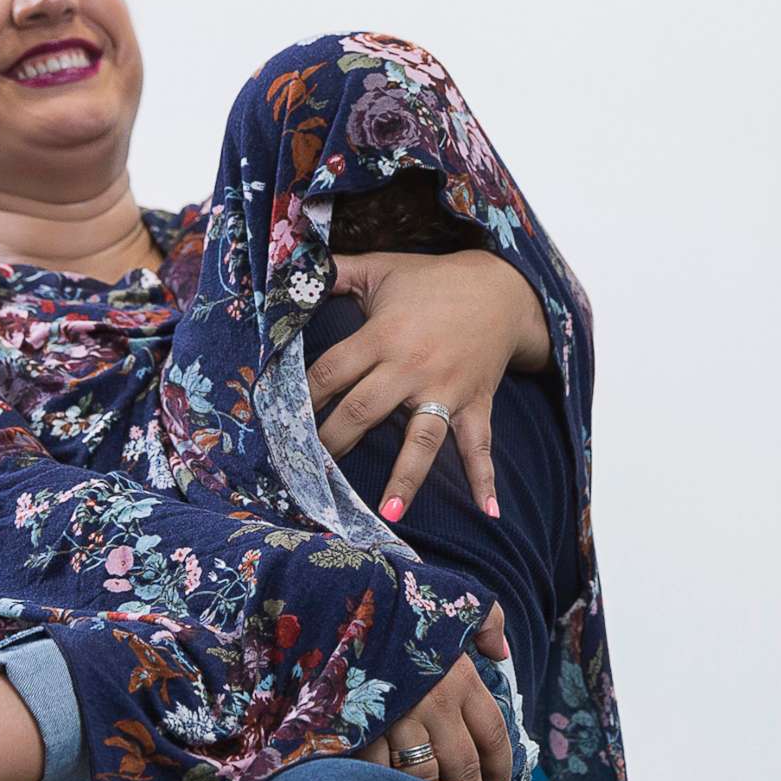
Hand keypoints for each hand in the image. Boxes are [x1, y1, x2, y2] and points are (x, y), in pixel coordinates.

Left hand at [307, 248, 551, 521]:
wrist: (501, 289)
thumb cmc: (431, 280)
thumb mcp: (380, 268)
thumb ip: (333, 272)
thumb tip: (290, 272)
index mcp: (383, 335)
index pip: (332, 371)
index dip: (303, 395)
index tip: (279, 420)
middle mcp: (412, 367)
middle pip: (364, 410)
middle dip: (333, 441)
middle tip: (307, 472)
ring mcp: (447, 389)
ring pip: (422, 438)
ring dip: (406, 475)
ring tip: (387, 512)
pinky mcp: (476, 404)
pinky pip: (479, 445)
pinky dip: (485, 477)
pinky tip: (488, 510)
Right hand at [353, 602, 514, 780]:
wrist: (333, 596)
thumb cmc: (395, 599)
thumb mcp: (452, 599)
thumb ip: (487, 623)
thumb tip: (500, 652)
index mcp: (460, 677)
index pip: (494, 736)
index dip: (502, 768)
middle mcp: (433, 704)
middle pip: (463, 765)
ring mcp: (394, 720)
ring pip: (424, 777)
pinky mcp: (358, 729)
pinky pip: (380, 774)